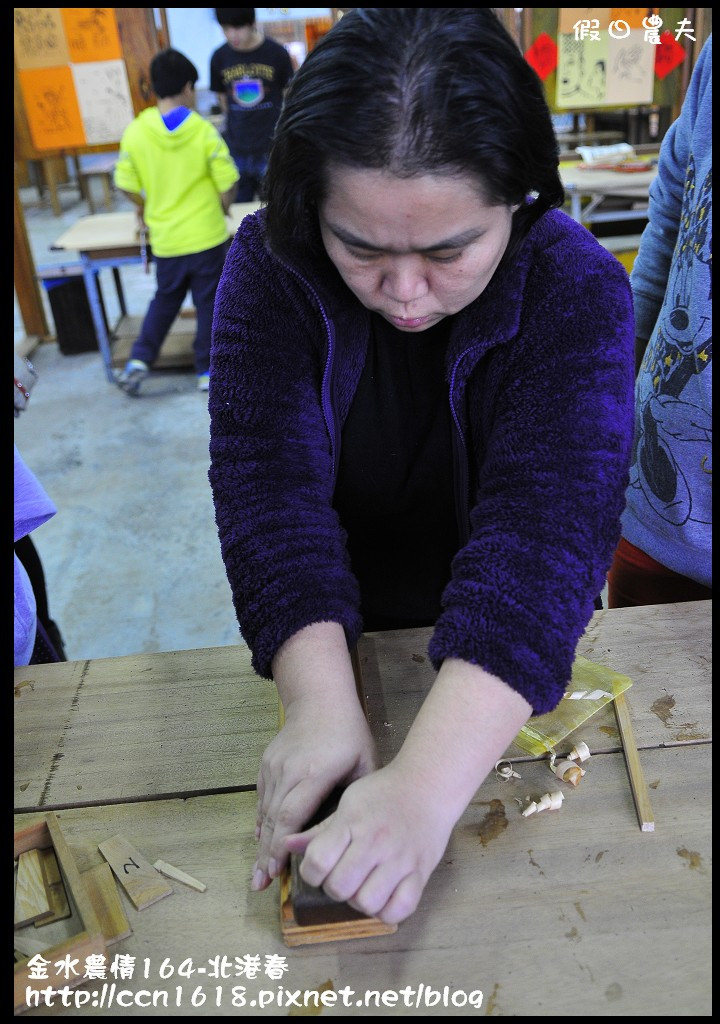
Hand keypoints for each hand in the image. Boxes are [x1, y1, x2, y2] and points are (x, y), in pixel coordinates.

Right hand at [253, 694, 377, 890]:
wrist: (319, 699)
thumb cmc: (348, 732)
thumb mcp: (364, 761)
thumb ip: (360, 797)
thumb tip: (362, 834)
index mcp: (314, 772)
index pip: (293, 816)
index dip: (283, 847)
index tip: (278, 873)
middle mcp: (289, 771)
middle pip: (274, 820)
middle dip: (266, 855)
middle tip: (261, 886)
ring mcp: (274, 767)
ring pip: (265, 812)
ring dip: (261, 844)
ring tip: (258, 875)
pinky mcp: (267, 764)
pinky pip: (262, 799)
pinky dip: (261, 822)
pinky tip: (260, 842)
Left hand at [285, 761, 455, 924]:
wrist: (429, 784)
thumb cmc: (385, 791)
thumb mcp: (349, 801)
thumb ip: (320, 829)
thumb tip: (287, 846)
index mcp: (353, 821)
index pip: (317, 860)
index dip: (310, 872)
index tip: (319, 867)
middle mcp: (376, 842)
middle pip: (339, 887)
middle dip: (334, 888)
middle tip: (342, 876)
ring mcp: (400, 859)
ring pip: (366, 903)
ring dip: (359, 901)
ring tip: (362, 886)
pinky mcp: (421, 872)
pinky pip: (399, 909)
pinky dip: (386, 910)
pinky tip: (383, 895)